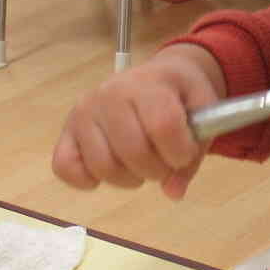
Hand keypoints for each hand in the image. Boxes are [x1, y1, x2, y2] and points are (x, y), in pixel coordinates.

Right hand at [52, 43, 226, 196]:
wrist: (159, 76)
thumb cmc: (181, 96)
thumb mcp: (204, 112)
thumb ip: (195, 152)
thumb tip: (173, 192)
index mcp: (147, 84)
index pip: (163, 126)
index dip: (180, 152)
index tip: (185, 154)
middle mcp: (108, 94)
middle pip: (133, 151)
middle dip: (157, 170)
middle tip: (164, 163)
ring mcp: (83, 113)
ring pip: (102, 165)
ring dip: (127, 178)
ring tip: (139, 165)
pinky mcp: (67, 132)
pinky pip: (65, 167)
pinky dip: (87, 179)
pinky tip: (109, 169)